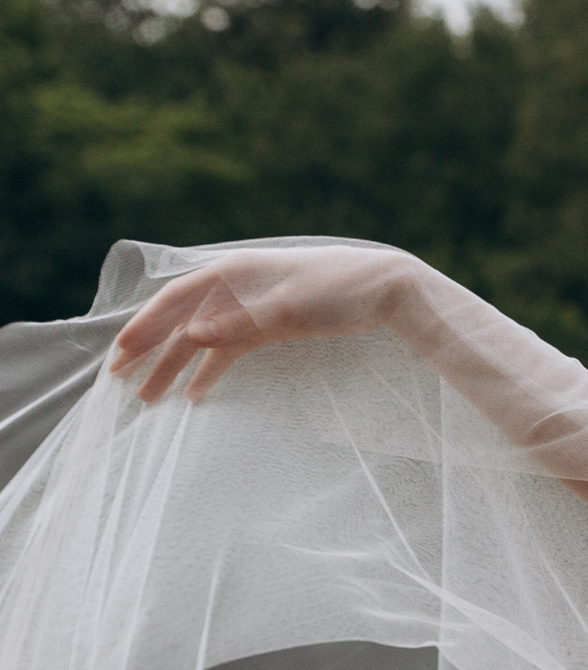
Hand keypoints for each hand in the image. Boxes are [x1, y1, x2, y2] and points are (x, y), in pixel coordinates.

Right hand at [107, 244, 418, 405]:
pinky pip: (229, 350)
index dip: (145, 325)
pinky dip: (211, 371)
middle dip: (149, 348)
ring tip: (148, 397)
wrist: (387, 289)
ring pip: (202, 338)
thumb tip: (194, 334)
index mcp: (235, 272)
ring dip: (175, 365)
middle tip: (118, 378)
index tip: (121, 354)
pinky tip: (195, 394)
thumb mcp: (291, 308)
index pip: (176, 299)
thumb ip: (240, 322)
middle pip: (181, 319)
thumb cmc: (340, 289)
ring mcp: (252, 307)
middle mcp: (237, 287)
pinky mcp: (270, 325)